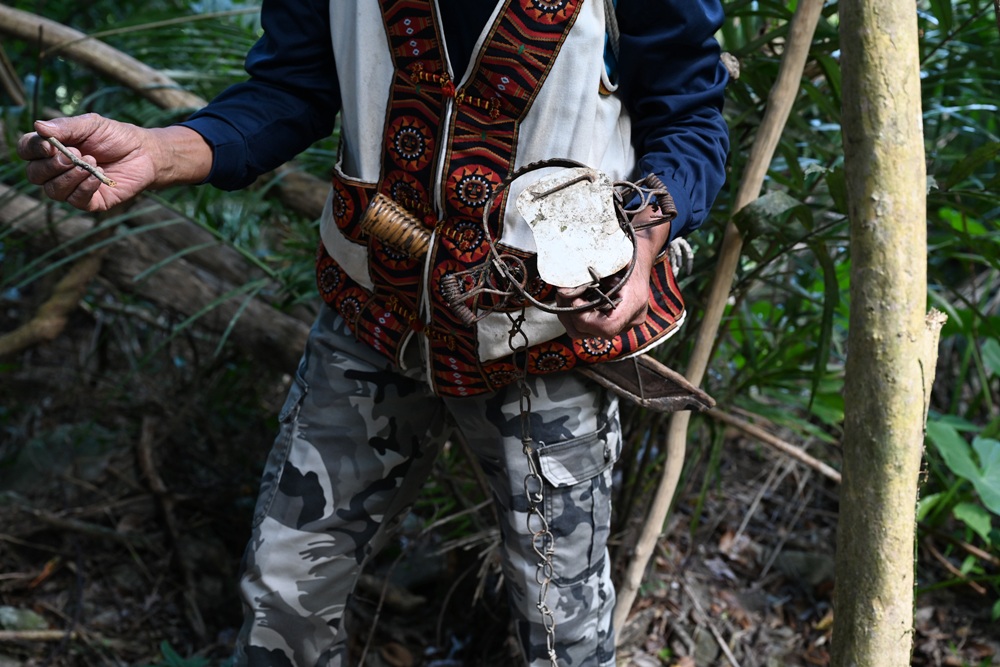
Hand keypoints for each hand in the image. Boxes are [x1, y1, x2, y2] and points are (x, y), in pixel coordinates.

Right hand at [17, 113, 211, 211]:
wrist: (146, 154)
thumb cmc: (117, 138)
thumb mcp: (92, 125)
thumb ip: (67, 127)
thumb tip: (39, 127)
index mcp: (52, 149)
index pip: (27, 151)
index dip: (33, 149)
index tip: (49, 145)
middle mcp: (58, 170)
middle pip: (35, 175)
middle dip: (52, 165)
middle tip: (75, 154)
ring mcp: (73, 187)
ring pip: (53, 191)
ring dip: (70, 176)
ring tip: (91, 162)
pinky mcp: (91, 201)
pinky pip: (76, 201)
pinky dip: (84, 188)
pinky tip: (97, 176)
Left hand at [556, 207, 671, 339]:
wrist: (641, 256)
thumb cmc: (627, 252)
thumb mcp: (611, 258)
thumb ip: (590, 275)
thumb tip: (562, 289)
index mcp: (634, 302)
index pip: (606, 327)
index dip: (583, 317)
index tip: (574, 298)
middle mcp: (631, 319)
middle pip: (591, 332)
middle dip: (570, 314)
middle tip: (562, 293)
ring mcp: (624, 324)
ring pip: (586, 333)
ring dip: (569, 316)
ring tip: (565, 295)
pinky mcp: (615, 323)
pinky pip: (589, 328)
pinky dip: (576, 315)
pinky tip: (573, 299)